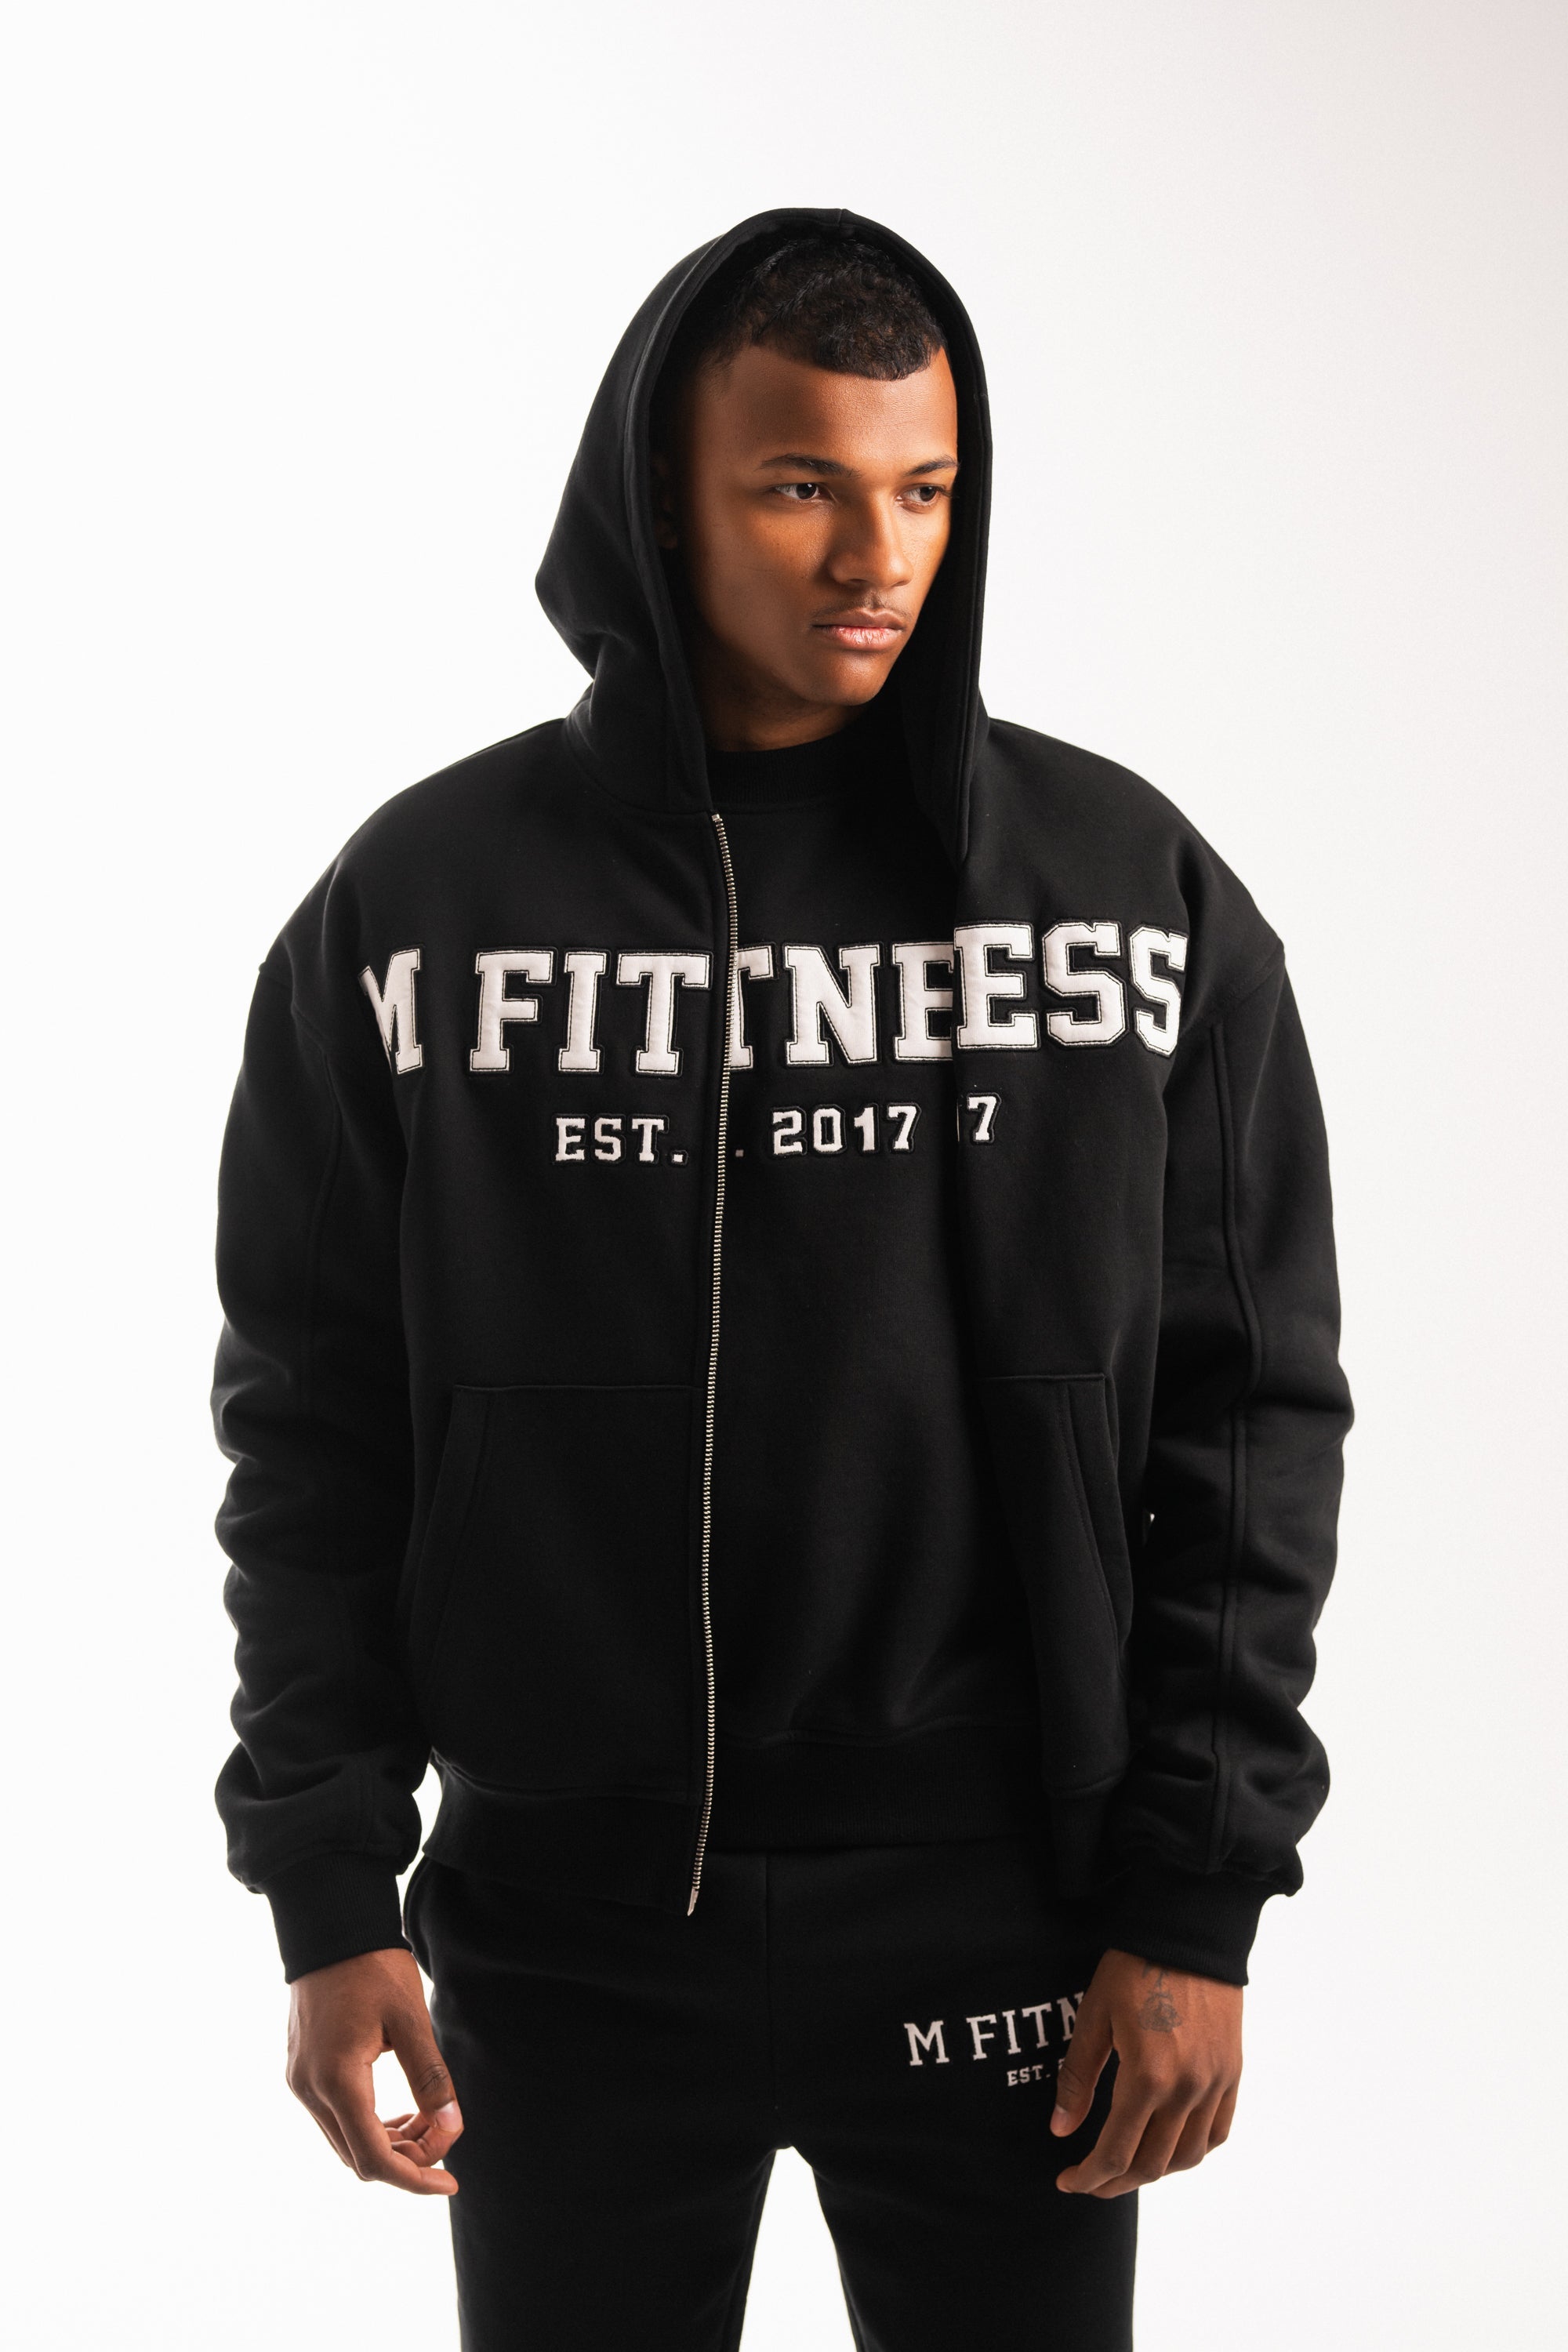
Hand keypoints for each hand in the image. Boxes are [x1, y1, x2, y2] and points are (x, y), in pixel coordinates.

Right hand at [286, 1946, 462, 2194]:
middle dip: (407, 2158)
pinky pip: (335, 2119)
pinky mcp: (300, 2071)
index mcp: (337, 2079)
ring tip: (428, 2120)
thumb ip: (430, 2077)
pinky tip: (399, 2112)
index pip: (373, 2157)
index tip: (451, 2181)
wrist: (330, 1930)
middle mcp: (309, 2089)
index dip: (414, 2177)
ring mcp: (300, 2081)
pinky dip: (368, 2125)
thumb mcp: (411, 2018)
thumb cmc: (372, 1967)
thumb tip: (452, 2129)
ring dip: (388, 2143)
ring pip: (346, 2141)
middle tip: (446, 2134)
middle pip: (359, 2157)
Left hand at [1051, 1947, 1240, 2196]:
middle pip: (1152, 2165)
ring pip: (1188, 2156)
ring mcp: (1215, 2083)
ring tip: (1127, 2166)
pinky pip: (1218, 2130)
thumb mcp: (1093, 2018)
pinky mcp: (1232, 2071)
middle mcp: (1187, 2090)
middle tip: (1091, 2180)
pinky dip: (1194, 2149)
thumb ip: (1078, 2079)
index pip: (1116, 2153)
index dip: (1089, 2178)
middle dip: (1116, 2182)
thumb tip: (1060, 2131)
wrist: (1187, 1932)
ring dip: (1155, 2171)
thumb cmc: (1133, 1968)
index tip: (1068, 2181)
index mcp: (1147, 2078)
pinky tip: (1171, 2146)